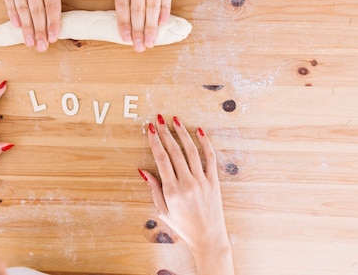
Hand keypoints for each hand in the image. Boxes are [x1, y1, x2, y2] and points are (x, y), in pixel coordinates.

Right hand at [0, 0, 86, 51]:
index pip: (52, 0)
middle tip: (42, 48)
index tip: (56, 35)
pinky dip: (12, 12)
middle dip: (39, 30)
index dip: (54, 20)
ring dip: (26, 27)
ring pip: (21, 6)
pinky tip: (16, 24)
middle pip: (36, 9)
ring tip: (29, 42)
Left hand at [84, 0, 181, 51]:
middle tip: (138, 48)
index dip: (122, 22)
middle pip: (138, 8)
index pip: (121, 1)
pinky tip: (164, 23)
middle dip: (138, 31)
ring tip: (151, 42)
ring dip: (152, 26)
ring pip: (153, 5)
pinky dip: (165, 9)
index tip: (123, 37)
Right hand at [140, 115, 233, 274]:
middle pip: (174, 152)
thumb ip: (154, 189)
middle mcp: (187, 183)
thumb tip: (143, 171)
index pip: (161, 159)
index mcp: (172, 191)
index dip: (155, 142)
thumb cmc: (183, 226)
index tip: (150, 129)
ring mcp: (202, 181)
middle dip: (165, 133)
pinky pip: (210, 158)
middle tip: (159, 120)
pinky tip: (199, 132)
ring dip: (182, 134)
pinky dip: (205, 143)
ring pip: (191, 151)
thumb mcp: (163, 211)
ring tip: (176, 120)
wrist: (208, 238)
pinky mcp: (214, 182)